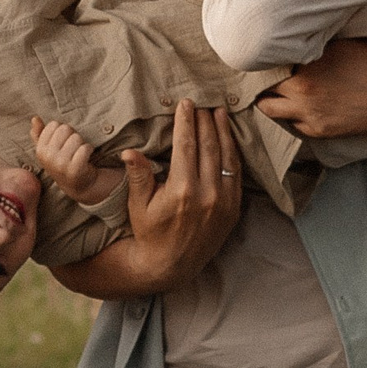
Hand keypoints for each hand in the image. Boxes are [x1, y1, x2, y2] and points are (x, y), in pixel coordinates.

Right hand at [32, 115, 121, 206]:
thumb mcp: (48, 150)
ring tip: (79, 154)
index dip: (63, 131)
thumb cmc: (63, 163)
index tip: (64, 143)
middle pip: (65, 129)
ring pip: (76, 137)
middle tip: (73, 149)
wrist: (78, 185)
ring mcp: (61, 164)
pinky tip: (86, 158)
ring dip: (81, 143)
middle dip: (72, 135)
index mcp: (40, 150)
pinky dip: (89, 149)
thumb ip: (40, 134)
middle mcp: (48, 157)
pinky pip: (85, 148)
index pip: (54, 125)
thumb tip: (35, 118)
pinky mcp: (75, 170)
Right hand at [48, 101, 243, 299]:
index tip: (185, 104)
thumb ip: (139, 176)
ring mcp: (224, 202)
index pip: (186, 146)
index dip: (186, 122)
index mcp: (182, 190)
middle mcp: (207, 194)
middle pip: (209, 146)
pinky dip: (233, 153)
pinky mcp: (233, 208)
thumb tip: (130, 151)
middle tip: (202, 103)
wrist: (172, 265)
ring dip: (223, 132)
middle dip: (205, 121)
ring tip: (218, 113)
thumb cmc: (150, 232)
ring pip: (227, 157)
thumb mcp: (138, 205)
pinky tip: (228, 139)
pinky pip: (236, 174)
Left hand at [255, 39, 366, 138]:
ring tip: (278, 92)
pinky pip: (292, 124)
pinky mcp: (320, 131)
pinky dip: (292, 115)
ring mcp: (309, 115)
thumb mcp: (338, 45)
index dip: (263, 61)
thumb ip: (310, 48)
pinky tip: (300, 106)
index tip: (261, 56)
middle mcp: (301, 93)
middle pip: (262, 90)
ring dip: (271, 101)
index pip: (266, 65)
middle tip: (264, 76)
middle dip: (261, 83)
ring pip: (270, 111)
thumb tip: (290, 45)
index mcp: (304, 67)